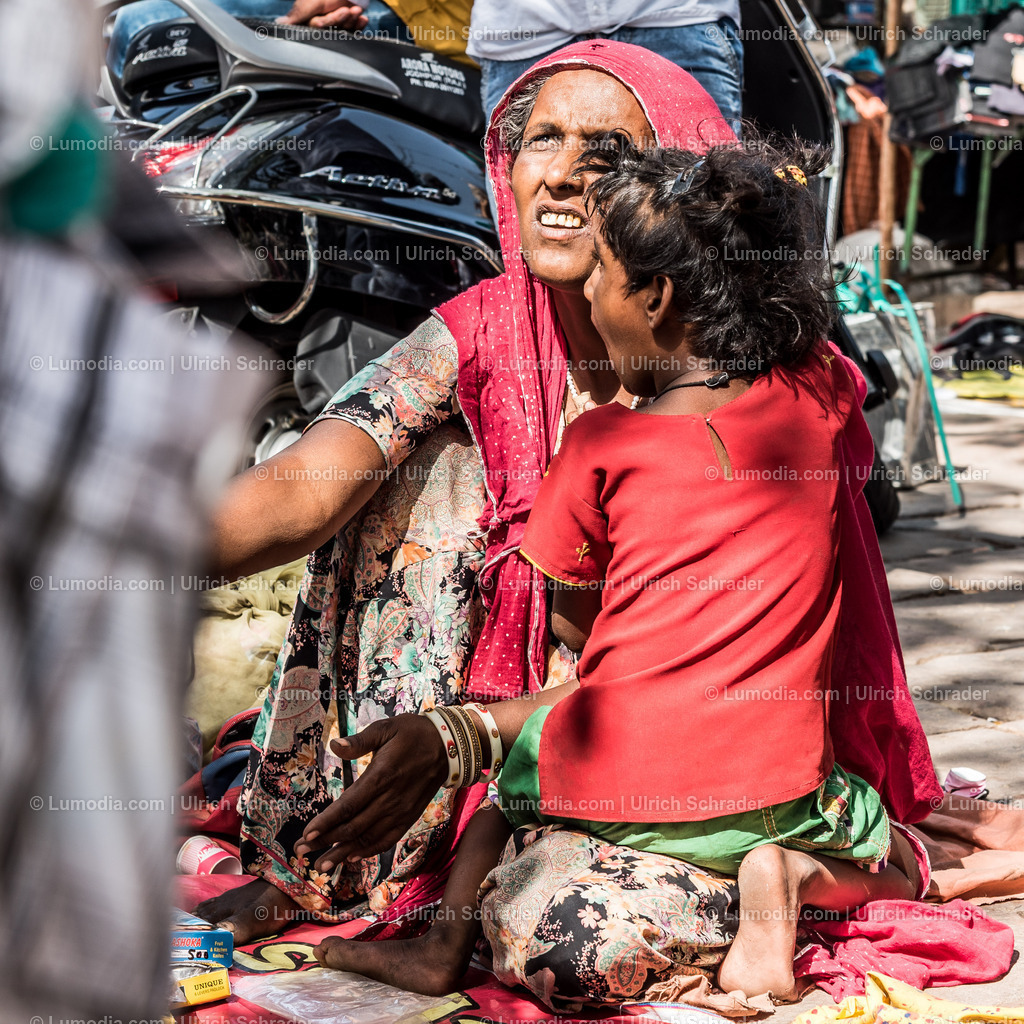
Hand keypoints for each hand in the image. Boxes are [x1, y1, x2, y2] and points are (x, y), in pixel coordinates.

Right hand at [279, 0, 367, 28]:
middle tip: (346, 10)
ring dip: (351, 20)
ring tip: (356, 10)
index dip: (326, 22)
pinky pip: (354, 30)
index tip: (333, 14)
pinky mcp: (349, 22)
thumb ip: (297, 14)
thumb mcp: (308, 2)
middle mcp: (323, 22)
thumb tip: (279, 24)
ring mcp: (336, 22)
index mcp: (310, 18)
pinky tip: (362, 19)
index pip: (318, 28)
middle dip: (340, 20)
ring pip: (344, 30)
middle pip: (332, 30)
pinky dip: (359, 25)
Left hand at [294, 714, 447, 870]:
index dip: (327, 822)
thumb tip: (334, 745)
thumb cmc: (413, 733)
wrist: (448, 746)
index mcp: (382, 775)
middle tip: (302, 851)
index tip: (307, 834)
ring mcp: (401, 810)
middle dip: (326, 841)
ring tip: (322, 864)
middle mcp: (391, 798)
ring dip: (343, 852)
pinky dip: (369, 850)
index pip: (349, 805)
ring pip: (368, 838)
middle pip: (354, 827)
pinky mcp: (409, 816)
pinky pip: (387, 839)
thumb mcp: (386, 728)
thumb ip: (359, 740)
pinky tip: (352, 857)